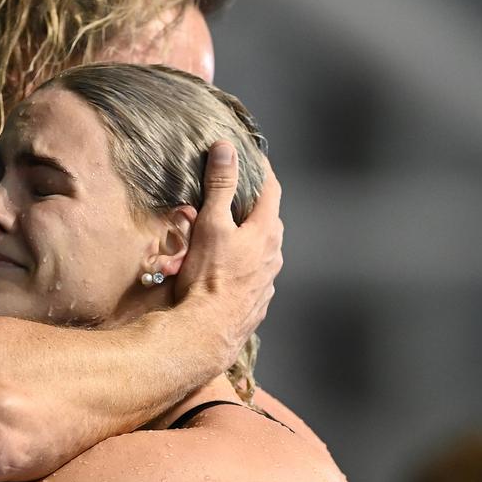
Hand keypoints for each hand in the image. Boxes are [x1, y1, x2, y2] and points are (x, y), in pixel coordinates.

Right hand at [176, 141, 282, 366]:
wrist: (208, 331)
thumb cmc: (208, 277)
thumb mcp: (211, 224)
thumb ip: (220, 186)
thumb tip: (226, 149)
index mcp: (266, 231)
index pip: (271, 190)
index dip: (262, 171)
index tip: (254, 159)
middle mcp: (274, 254)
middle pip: (268, 220)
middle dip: (252, 207)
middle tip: (234, 198)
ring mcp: (268, 280)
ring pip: (262, 249)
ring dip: (247, 238)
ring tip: (225, 235)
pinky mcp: (257, 301)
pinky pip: (254, 274)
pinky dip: (242, 264)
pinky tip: (225, 269)